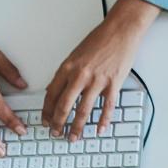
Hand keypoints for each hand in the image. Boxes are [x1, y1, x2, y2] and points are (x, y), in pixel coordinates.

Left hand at [42, 0, 157, 141]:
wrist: (121, 30)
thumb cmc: (100, 39)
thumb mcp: (75, 54)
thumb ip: (66, 73)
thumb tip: (57, 90)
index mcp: (67, 68)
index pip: (51, 95)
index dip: (46, 111)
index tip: (45, 121)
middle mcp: (80, 76)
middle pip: (64, 106)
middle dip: (58, 123)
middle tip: (55, 133)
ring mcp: (97, 80)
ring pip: (83, 110)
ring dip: (77, 127)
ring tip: (73, 137)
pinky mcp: (113, 83)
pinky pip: (107, 107)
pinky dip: (103, 120)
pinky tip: (99, 129)